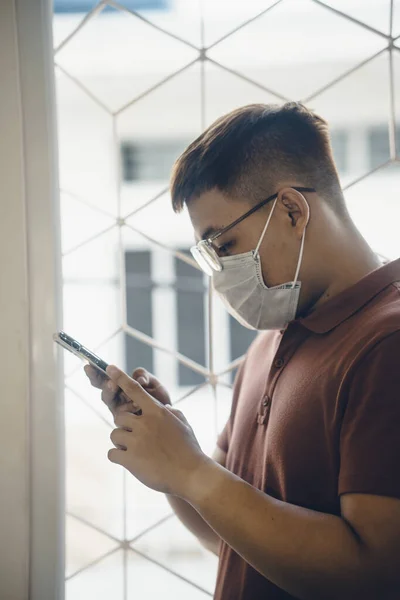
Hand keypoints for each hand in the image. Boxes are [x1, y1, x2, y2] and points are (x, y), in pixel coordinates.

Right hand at [84, 365, 170, 417]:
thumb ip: (145, 377)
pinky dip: (129, 408)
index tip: (88, 365)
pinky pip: (122, 416)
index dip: (95, 373)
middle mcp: (117, 401)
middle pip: (105, 392)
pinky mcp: (125, 425)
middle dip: (106, 386)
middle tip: (111, 383)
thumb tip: (140, 380)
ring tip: (122, 391)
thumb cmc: (160, 400)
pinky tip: (137, 406)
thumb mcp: (153, 384)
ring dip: (116, 396)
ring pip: (110, 402)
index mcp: (120, 388)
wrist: (172, 420)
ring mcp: (120, 413)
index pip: (104, 380)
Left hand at [106, 365, 209, 498]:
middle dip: (124, 425)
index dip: (120, 378)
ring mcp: (136, 441)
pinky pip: (112, 453)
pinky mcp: (130, 460)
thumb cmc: (189, 449)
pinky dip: (118, 457)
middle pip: (119, 416)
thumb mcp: (183, 425)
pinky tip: (130, 462)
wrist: (191, 474)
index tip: (109, 368)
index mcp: (157, 412)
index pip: (134, 389)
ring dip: (121, 442)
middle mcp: (144, 423)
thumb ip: (171, 414)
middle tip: (135, 436)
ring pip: (114, 435)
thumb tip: (165, 408)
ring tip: (135, 451)